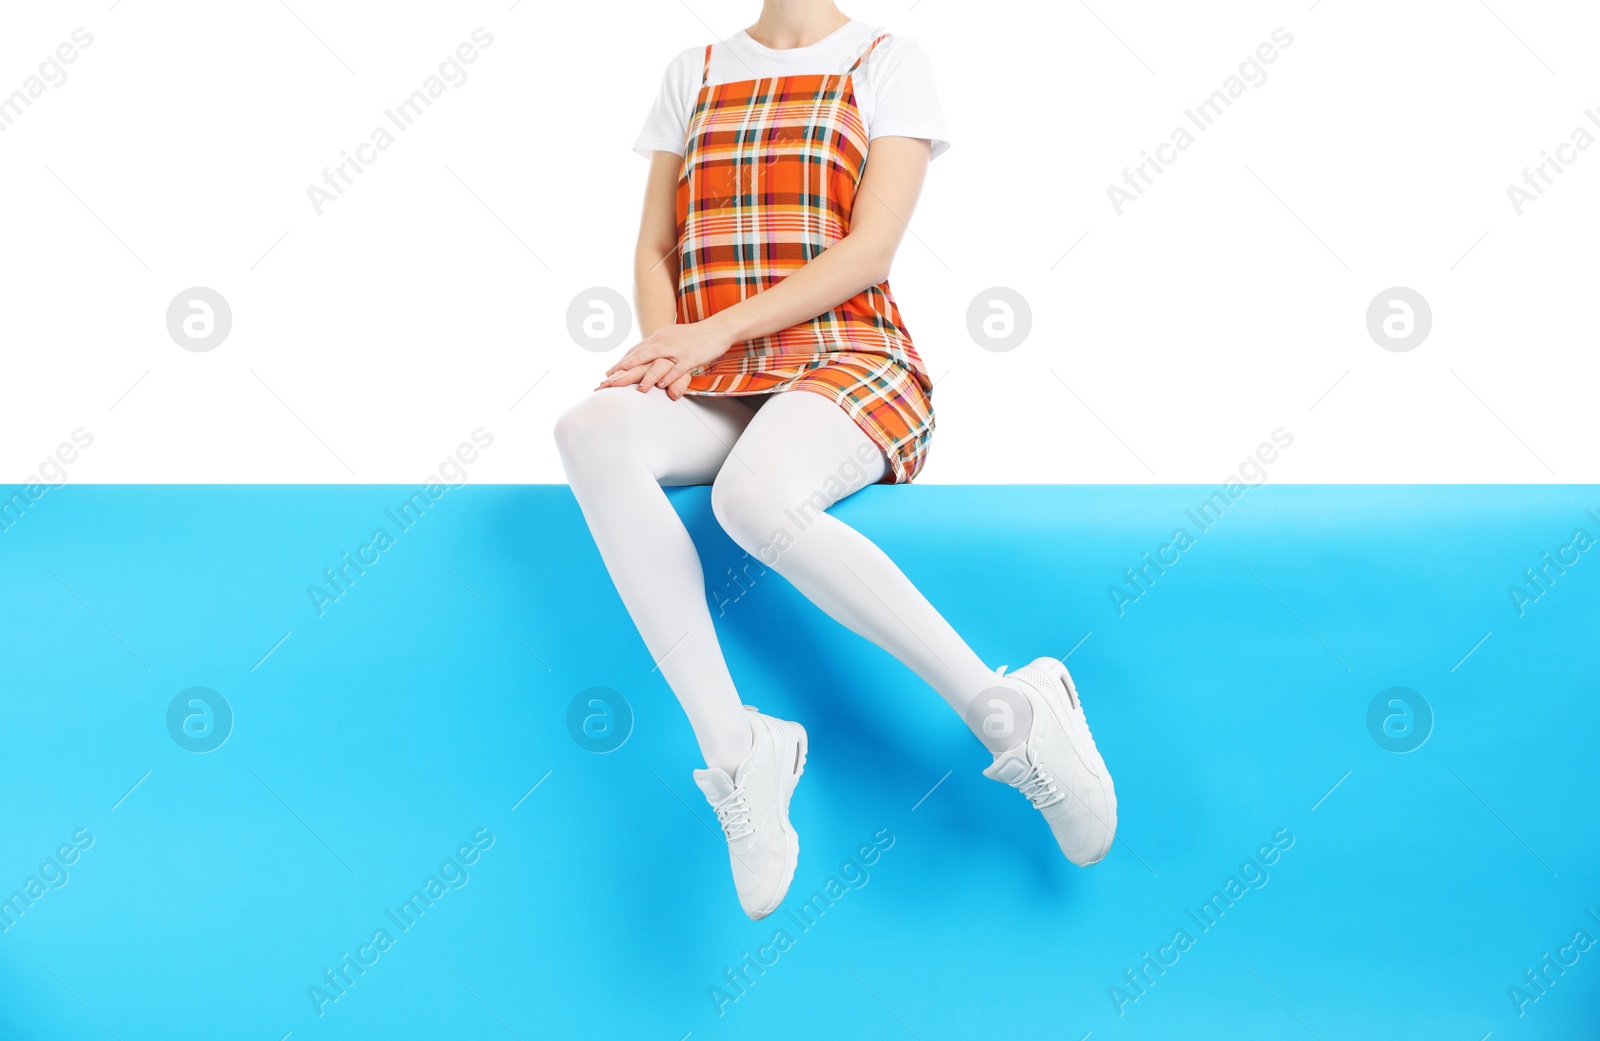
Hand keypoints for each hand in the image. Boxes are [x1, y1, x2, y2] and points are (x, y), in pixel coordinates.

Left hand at [596, 319, 735, 399]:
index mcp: (659, 337)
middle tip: (609, 380)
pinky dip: (668, 377)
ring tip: (631, 383)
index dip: (621, 362)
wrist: (717, 329)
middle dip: (623, 369)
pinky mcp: (690, 357)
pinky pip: (677, 368)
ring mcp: (677, 350)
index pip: (636, 350)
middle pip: (640, 356)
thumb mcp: (672, 337)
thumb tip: (647, 354)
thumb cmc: (695, 335)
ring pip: (656, 361)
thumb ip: (659, 346)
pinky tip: (660, 386)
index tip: (609, 373)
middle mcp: (664, 342)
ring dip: (643, 373)